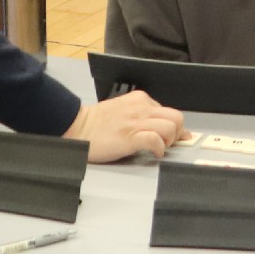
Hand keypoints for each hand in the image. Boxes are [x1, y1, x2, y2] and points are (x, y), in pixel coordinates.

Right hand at [66, 90, 186, 162]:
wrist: (77, 128)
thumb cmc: (98, 123)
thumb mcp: (125, 110)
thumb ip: (143, 114)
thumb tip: (164, 126)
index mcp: (140, 100)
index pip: (169, 111)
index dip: (174, 127)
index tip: (174, 137)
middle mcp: (141, 108)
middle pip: (176, 118)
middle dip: (176, 133)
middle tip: (166, 142)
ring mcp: (136, 122)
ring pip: (170, 128)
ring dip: (169, 141)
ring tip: (159, 147)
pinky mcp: (130, 137)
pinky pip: (156, 141)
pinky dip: (159, 149)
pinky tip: (153, 153)